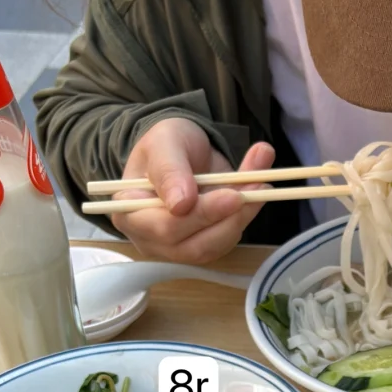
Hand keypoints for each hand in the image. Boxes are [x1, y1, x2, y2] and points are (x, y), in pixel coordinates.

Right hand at [112, 117, 273, 262]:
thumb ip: (169, 170)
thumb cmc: (165, 145)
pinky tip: (259, 190)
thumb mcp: (164, 143)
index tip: (231, 195)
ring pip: (216, 246)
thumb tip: (180, 204)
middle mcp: (152, 239)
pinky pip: (228, 239)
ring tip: (262, 182)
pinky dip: (248, 215)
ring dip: (244, 217)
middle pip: (193, 244)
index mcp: (129, 213)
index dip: (198, 216)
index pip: (163, 227)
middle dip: (228, 217)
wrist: (181, 151)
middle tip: (258, 186)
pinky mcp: (205, 245)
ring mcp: (179, 248)